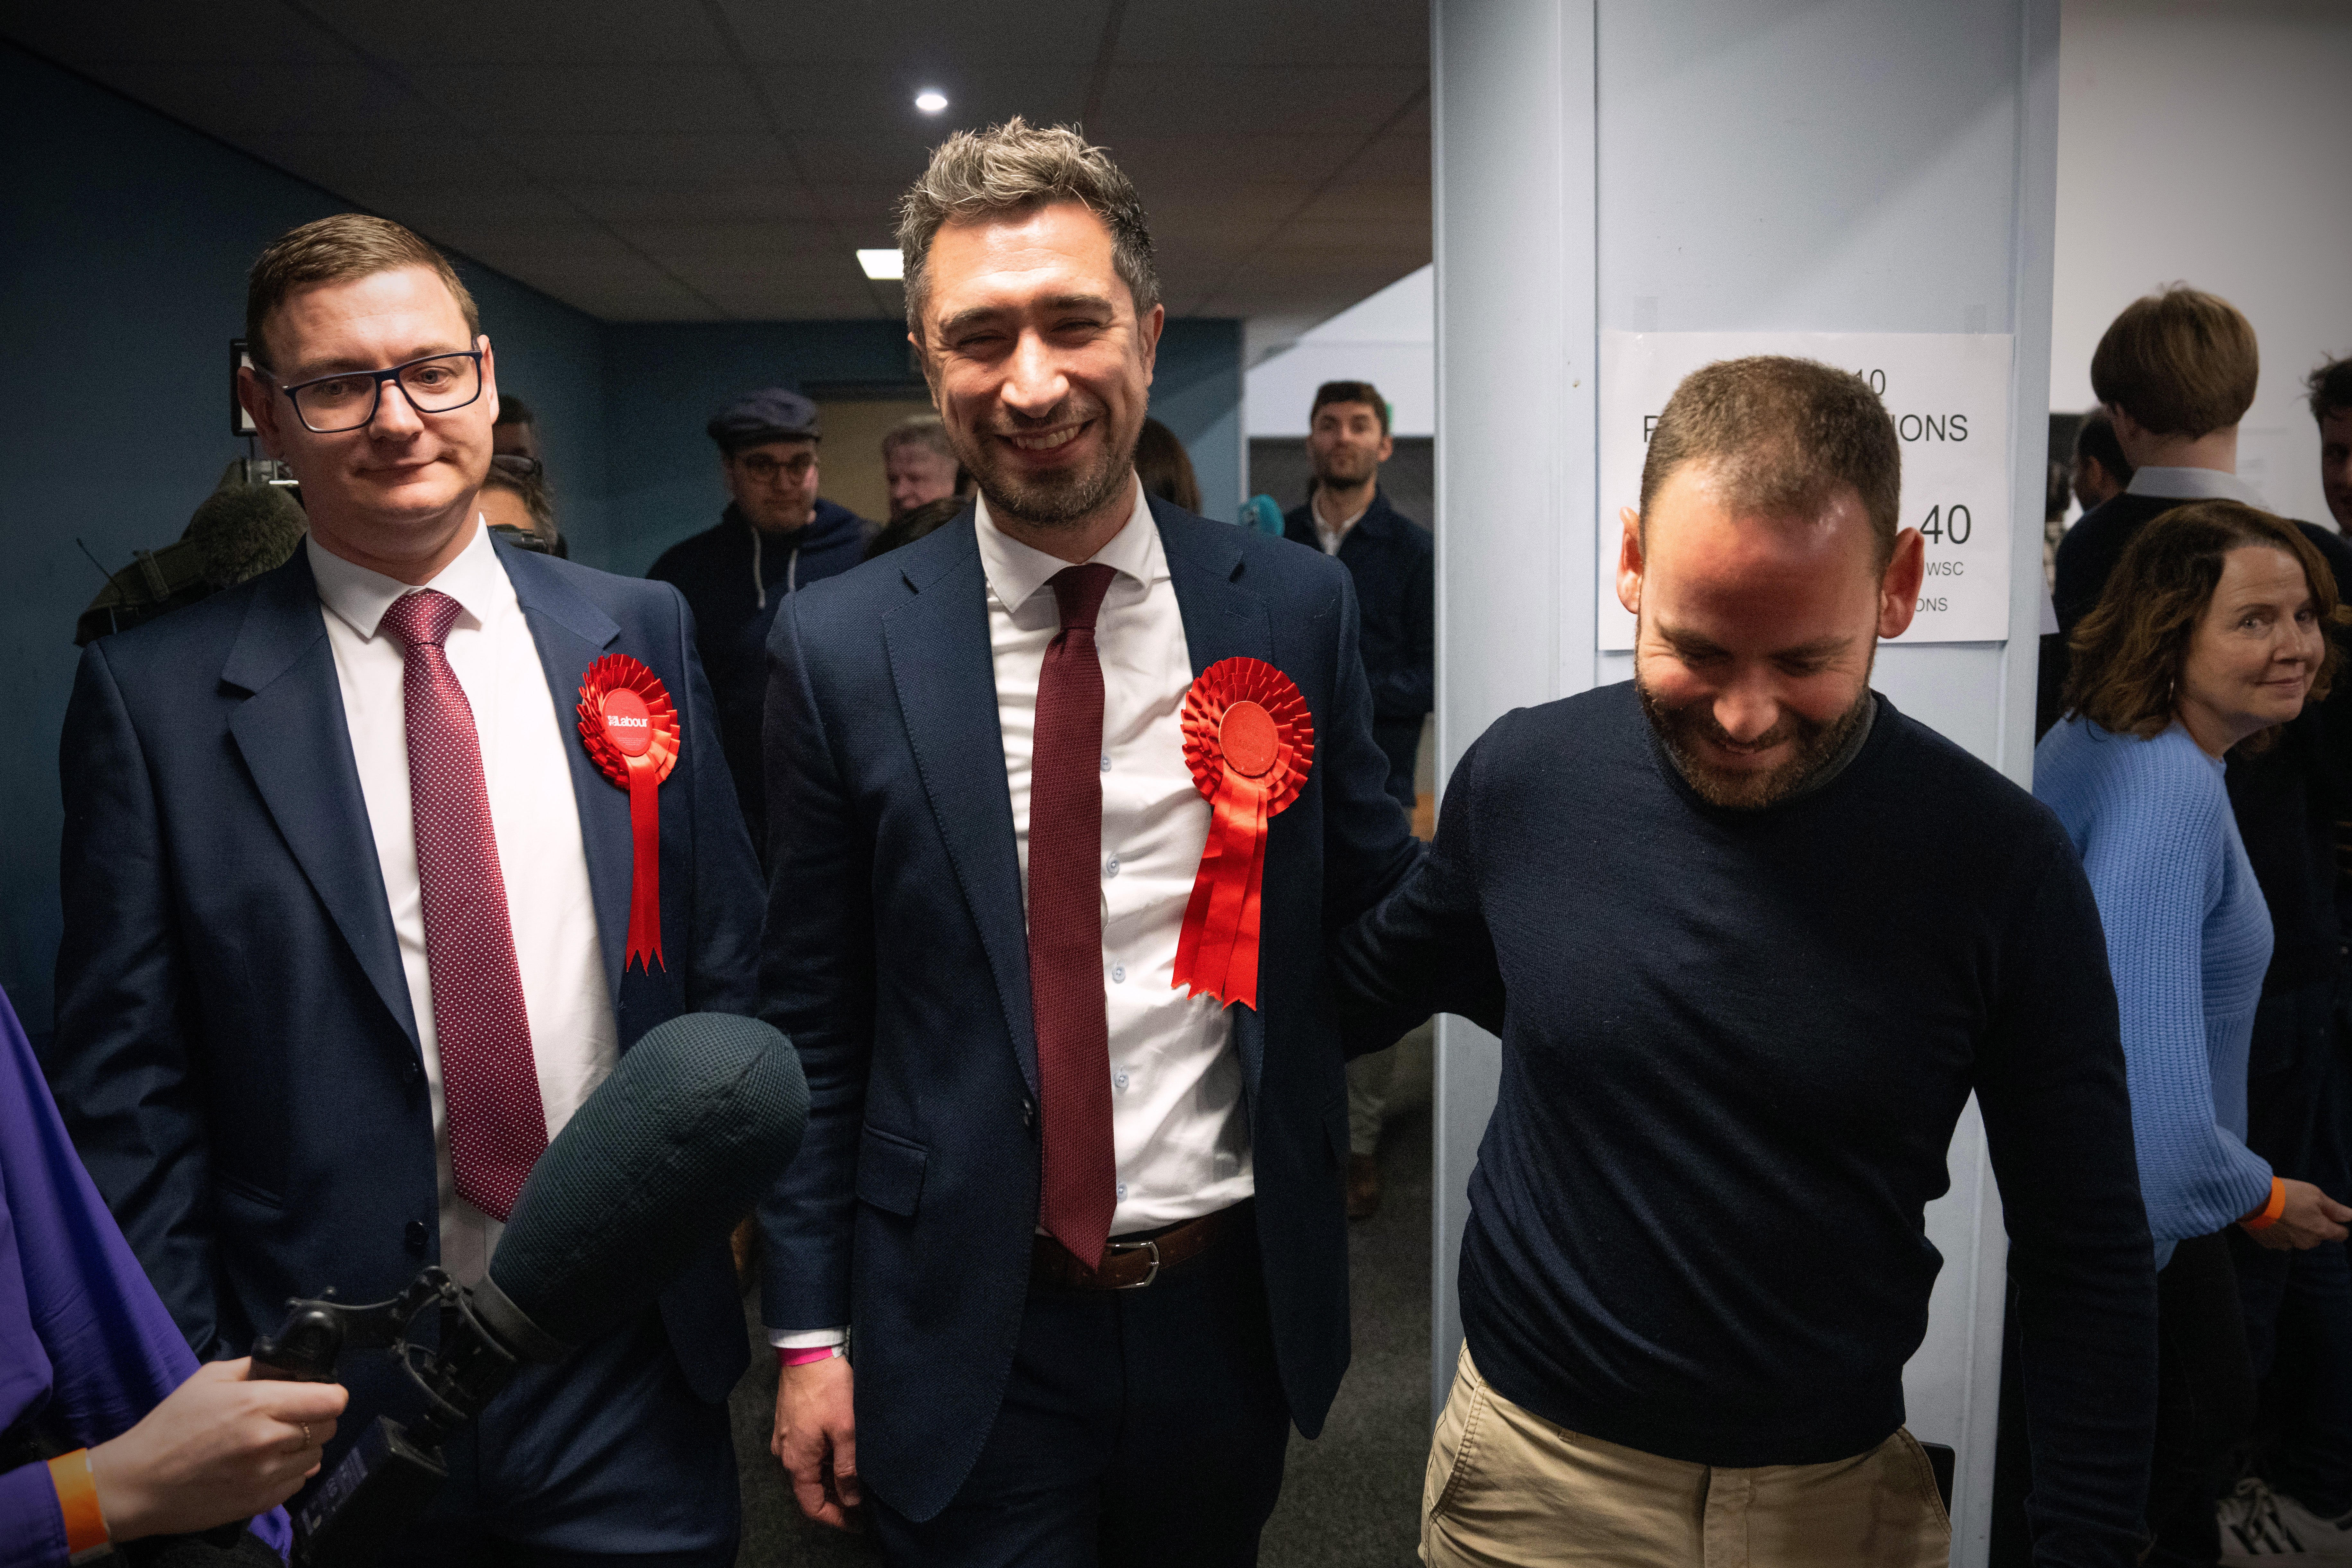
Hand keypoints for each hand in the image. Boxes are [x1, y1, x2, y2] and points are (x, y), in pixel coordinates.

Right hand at [86, 1358, 347, 1541]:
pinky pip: (298, 1482)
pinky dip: (289, 1472)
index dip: (329, 1393)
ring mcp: (266, 1475)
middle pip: (327, 1426)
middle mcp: (269, 1441)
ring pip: (316, 1456)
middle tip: (289, 1416)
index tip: (318, 1393)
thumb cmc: (170, 1427)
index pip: (331, 1399)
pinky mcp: (260, 1502)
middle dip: (315, 1417)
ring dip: (303, 1446)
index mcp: (258, 1405)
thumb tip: (288, 1366)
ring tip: (272, 1441)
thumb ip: (255, 1368)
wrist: (138, 1483)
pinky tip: (264, 1464)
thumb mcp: (209, 1380)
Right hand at [772, 1354, 859, 1528]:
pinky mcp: (789, 1425)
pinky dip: (824, 1461)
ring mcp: (784, 1439)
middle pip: (809, 1490)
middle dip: (835, 1499)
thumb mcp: (846, 1431)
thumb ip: (848, 1469)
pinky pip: (806, 1454)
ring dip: (830, 1478)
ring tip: (858, 1478)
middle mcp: (785, 1455)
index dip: (835, 1518)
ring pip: (808, 1472)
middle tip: (863, 1501)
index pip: (812, 1506)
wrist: (807, 1351)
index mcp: (796, 1461)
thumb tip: (851, 1498)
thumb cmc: (828, 1388)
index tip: (857, 1521)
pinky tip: (843, 1455)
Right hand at [2245, 1179, 2351, 1249]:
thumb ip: (2335, 1208)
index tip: (2329, 1215)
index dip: (2338, 1225)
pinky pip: (2282, 1240)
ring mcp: (2288, 1245)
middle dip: (2314, 1226)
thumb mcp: (2314, 1194)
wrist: (2252, 1200)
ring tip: (2284, 1214)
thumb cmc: (2287, 1194)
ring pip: (2300, 1239)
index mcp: (2321, 1231)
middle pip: (2318, 1237)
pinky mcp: (2271, 1244)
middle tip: (2302, 1209)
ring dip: (2297, 1230)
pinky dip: (2280, 1232)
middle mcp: (2307, 1243)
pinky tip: (2273, 1219)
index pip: (2341, 1235)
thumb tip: (2351, 1216)